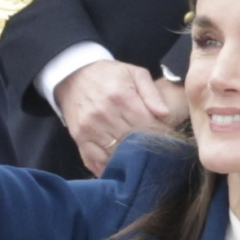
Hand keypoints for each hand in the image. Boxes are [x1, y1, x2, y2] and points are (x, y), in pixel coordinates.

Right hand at [54, 58, 174, 175]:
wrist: (73, 75)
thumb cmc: (109, 75)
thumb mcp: (135, 73)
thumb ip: (152, 93)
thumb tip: (165, 115)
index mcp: (121, 97)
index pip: (147, 126)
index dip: (160, 134)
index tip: (166, 137)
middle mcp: (104, 114)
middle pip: (133, 142)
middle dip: (146, 147)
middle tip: (154, 149)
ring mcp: (90, 128)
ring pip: (116, 154)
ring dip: (129, 158)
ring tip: (138, 158)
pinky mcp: (79, 138)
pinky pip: (97, 160)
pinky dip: (109, 166)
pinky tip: (119, 165)